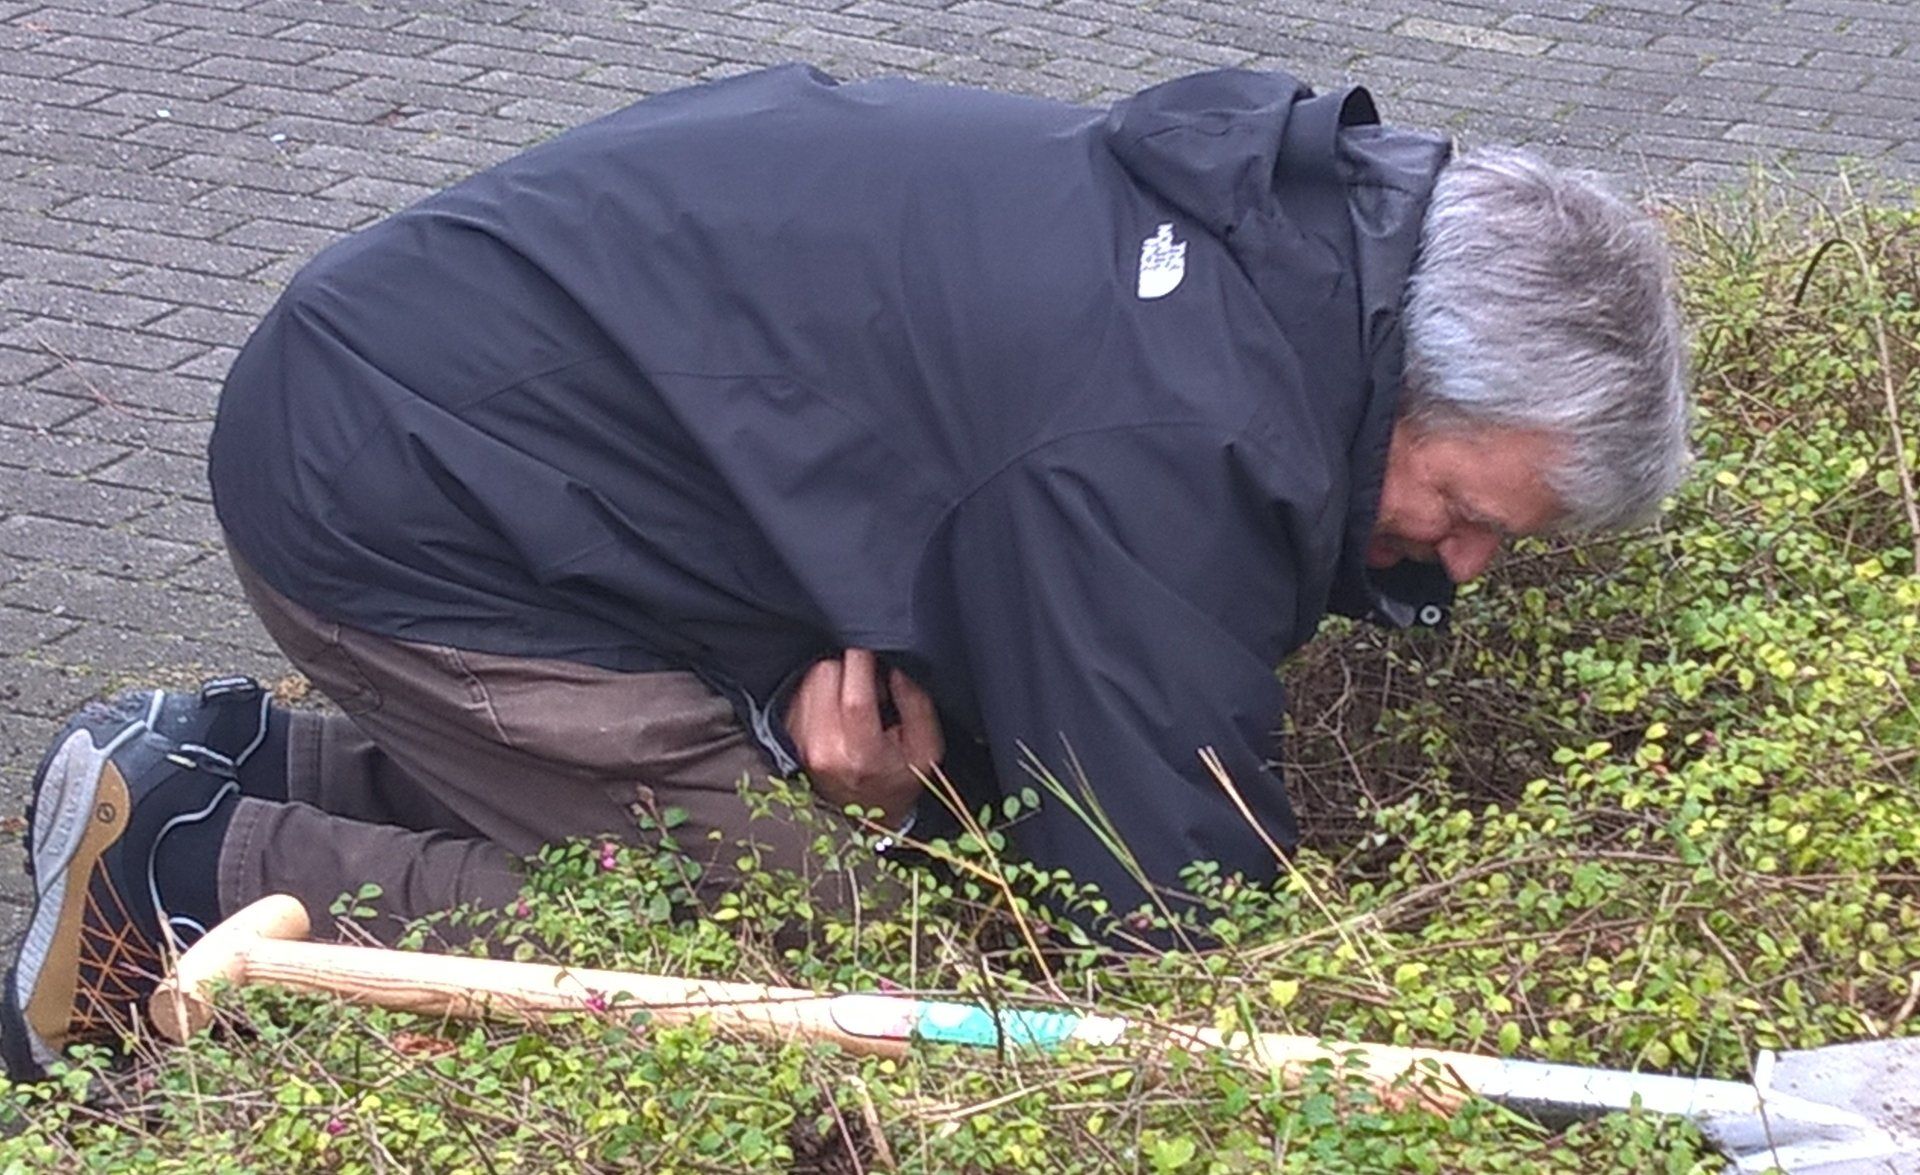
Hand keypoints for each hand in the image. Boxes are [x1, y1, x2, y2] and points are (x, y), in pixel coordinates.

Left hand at [785, 649, 942, 826]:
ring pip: (811, 678)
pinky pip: (800, 690)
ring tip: (857, 699)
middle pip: (827, 676)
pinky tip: (838, 707)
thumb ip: (916, 703)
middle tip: (873, 686)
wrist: (868, 813)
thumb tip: (898, 666)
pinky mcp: (788, 736)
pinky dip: (820, 689)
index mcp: (861, 754)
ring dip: (835, 676)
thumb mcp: (926, 747)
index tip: (872, 647)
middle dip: (851, 668)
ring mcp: (801, 744)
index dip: (862, 662)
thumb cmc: (900, 777)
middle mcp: (823, 749)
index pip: (855, 698)